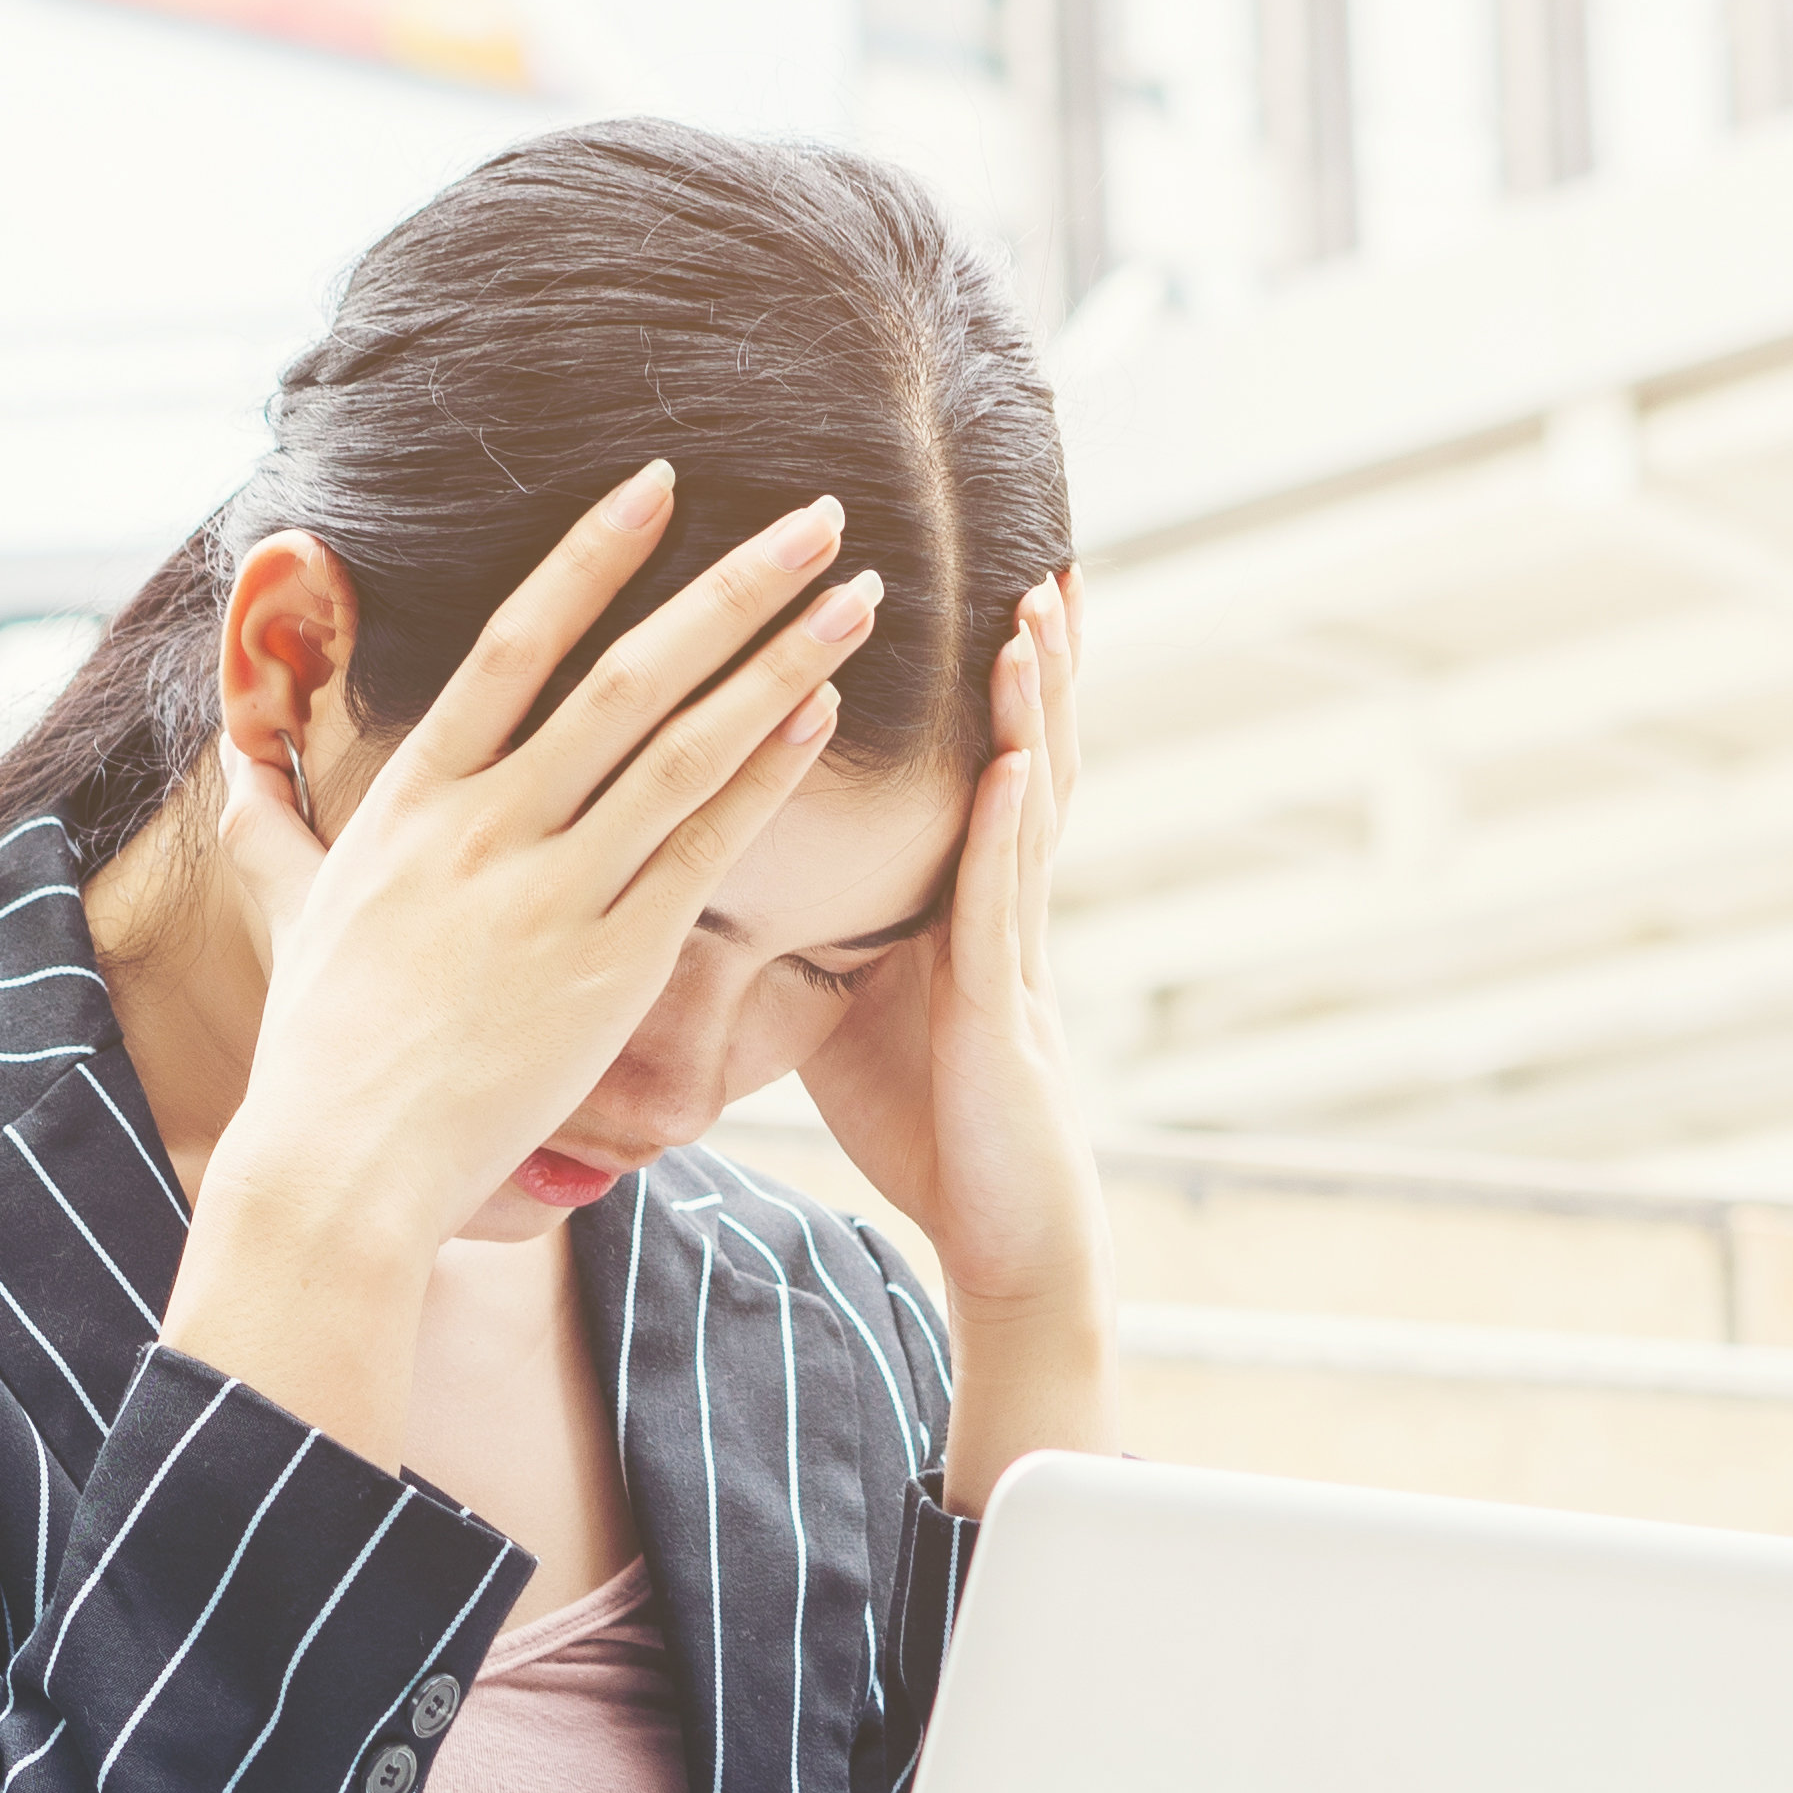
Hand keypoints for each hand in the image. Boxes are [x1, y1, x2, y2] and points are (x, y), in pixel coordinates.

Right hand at [200, 464, 875, 1261]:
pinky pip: (702, 852)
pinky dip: (763, 777)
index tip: (661, 485)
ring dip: (781, 664)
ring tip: (858, 598)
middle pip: (629, 675)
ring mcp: (552, 893)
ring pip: (684, 750)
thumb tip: (229, 765)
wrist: (346, 1163)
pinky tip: (818, 717)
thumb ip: (267, 822)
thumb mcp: (291, 908)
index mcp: (416, 796)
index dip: (592, 556)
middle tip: (818, 517)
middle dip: (733, 587)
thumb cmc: (321, 1043)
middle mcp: (488, 826)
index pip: (515, 643)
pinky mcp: (608, 967)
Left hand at [805, 574, 1106, 1332]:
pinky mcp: (1002, 1011)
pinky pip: (1001, 903)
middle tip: (1046, 558)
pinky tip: (1004, 759)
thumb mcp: (857, 1004)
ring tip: (1034, 616)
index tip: (996, 586)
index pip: (988, 762)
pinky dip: (1004, 826)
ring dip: (1032, 708)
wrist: (1004, 1233)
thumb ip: (826, 932)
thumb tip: (746, 873)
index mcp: (964, 902)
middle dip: (1041, 660)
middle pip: (1029, 757)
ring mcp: (1011, 954)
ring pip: (1028, 805)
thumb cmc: (930, 1126)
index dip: (999, 679)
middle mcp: (999, 911)